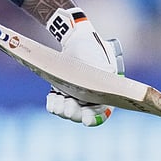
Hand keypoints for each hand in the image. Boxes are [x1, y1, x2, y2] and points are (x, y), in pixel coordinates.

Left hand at [45, 8, 122, 126]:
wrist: (76, 41)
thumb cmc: (92, 49)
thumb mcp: (99, 58)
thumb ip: (103, 69)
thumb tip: (109, 74)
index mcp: (105, 94)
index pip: (102, 113)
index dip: (95, 118)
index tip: (87, 119)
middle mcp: (90, 100)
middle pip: (82, 115)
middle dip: (75, 114)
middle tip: (68, 108)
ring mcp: (74, 98)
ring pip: (67, 112)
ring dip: (62, 110)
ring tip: (58, 103)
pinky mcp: (61, 94)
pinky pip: (55, 105)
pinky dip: (53, 104)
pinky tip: (52, 98)